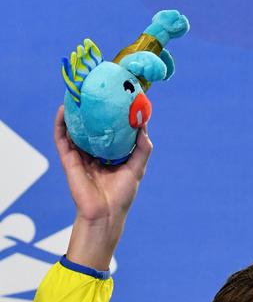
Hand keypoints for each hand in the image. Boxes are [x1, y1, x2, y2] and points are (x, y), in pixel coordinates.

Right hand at [54, 106, 152, 269]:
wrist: (105, 214)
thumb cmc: (121, 196)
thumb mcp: (136, 169)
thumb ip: (142, 149)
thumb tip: (143, 125)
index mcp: (109, 154)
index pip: (109, 129)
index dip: (111, 113)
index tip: (116, 95)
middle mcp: (93, 152)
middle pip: (90, 125)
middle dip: (90, 107)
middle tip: (93, 87)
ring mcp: (80, 155)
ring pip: (74, 128)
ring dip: (73, 111)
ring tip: (75, 92)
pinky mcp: (68, 159)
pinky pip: (61, 137)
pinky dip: (61, 123)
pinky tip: (64, 108)